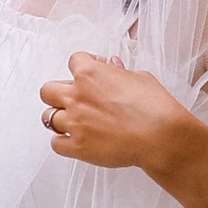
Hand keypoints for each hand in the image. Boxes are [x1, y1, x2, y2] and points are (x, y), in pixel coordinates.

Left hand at [38, 53, 197, 175]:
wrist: (160, 136)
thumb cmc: (154, 106)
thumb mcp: (139, 77)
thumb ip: (119, 72)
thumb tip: (113, 67)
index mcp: (89, 74)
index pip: (73, 61)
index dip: (83, 66)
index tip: (92, 72)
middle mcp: (76, 97)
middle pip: (47, 90)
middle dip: (59, 92)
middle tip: (74, 98)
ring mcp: (74, 123)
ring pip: (47, 117)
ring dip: (60, 118)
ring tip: (75, 121)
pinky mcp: (77, 146)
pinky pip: (56, 144)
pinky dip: (63, 142)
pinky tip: (76, 140)